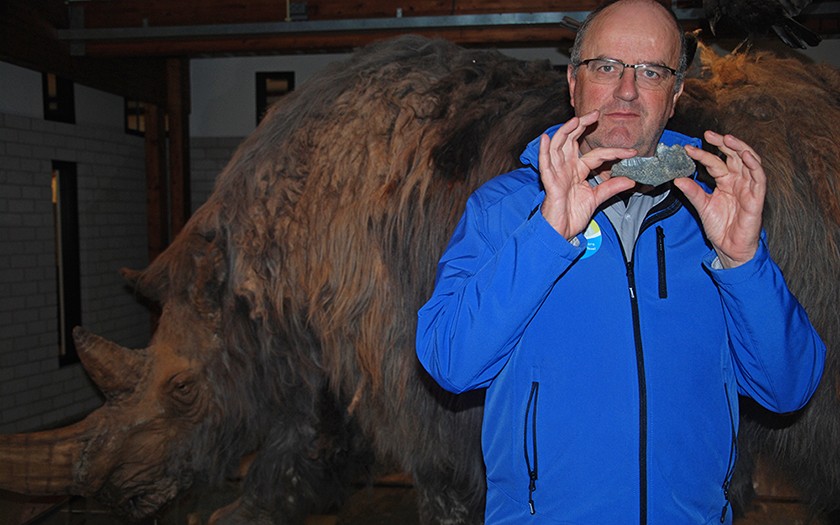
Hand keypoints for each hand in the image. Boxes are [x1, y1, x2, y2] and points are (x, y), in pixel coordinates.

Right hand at [539, 110, 636, 238]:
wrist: (560, 232)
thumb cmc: (572, 215)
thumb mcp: (596, 198)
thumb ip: (610, 188)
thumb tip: (631, 180)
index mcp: (577, 171)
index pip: (596, 155)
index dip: (613, 152)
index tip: (631, 153)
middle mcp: (565, 168)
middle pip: (571, 140)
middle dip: (581, 125)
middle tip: (595, 114)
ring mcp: (556, 173)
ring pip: (558, 146)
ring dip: (565, 132)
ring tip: (575, 120)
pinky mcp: (549, 183)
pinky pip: (544, 164)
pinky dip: (544, 151)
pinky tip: (546, 138)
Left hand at [674, 131, 765, 267]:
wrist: (729, 248)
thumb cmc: (720, 226)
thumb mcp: (702, 206)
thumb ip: (692, 192)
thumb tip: (677, 179)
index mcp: (725, 181)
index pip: (715, 163)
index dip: (703, 154)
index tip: (688, 148)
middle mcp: (738, 181)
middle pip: (734, 156)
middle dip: (723, 143)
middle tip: (709, 134)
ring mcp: (749, 188)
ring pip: (749, 162)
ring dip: (740, 149)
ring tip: (727, 139)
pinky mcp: (757, 198)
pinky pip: (759, 178)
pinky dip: (754, 166)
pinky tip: (745, 156)